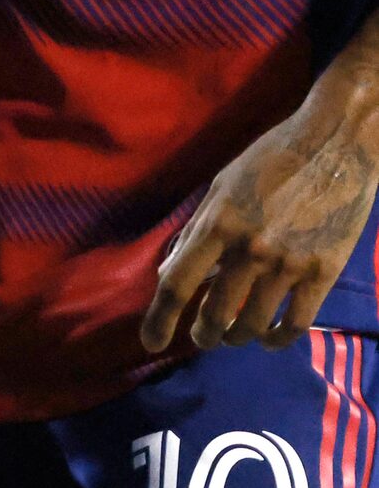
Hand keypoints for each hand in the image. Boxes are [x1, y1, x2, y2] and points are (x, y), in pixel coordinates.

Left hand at [141, 97, 378, 352]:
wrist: (337, 144)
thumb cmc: (271, 158)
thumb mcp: (220, 186)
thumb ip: (195, 230)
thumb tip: (169, 273)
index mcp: (218, 223)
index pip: (178, 284)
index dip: (159, 320)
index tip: (150, 343)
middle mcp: (250, 248)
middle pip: (215, 312)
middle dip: (202, 333)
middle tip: (200, 336)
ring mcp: (289, 263)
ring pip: (252, 323)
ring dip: (236, 337)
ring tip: (230, 336)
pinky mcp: (325, 272)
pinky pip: (296, 323)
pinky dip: (277, 339)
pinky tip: (268, 339)